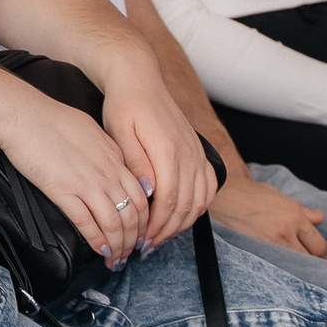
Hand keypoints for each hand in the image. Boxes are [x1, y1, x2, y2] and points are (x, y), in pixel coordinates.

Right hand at [0, 98, 144, 268]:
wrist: (24, 115)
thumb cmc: (50, 118)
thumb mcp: (90, 129)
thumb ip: (105, 150)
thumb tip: (110, 164)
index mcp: (115, 157)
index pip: (141, 196)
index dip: (144, 220)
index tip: (139, 233)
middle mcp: (107, 172)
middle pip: (133, 215)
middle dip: (134, 240)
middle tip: (129, 254)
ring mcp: (87, 183)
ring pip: (114, 223)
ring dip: (118, 246)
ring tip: (115, 260)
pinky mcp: (64, 191)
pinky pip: (87, 223)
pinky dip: (97, 241)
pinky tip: (99, 250)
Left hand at [98, 80, 214, 250]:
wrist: (140, 81)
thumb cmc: (125, 106)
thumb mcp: (119, 132)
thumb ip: (135, 163)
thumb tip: (147, 192)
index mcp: (169, 151)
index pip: (170, 200)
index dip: (157, 225)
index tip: (141, 239)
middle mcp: (189, 154)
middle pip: (186, 205)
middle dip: (167, 231)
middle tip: (147, 246)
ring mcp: (197, 153)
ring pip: (199, 200)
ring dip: (182, 223)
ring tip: (161, 236)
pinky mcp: (198, 153)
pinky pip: (208, 187)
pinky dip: (198, 207)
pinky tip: (181, 216)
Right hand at [208, 175, 326, 257]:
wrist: (224, 194)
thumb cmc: (251, 194)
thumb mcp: (280, 197)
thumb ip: (303, 210)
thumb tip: (320, 218)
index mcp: (295, 216)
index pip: (319, 245)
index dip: (321, 255)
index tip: (318, 257)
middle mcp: (286, 230)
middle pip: (311, 258)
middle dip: (312, 262)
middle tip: (308, 264)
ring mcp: (271, 241)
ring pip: (294, 264)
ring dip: (296, 267)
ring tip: (292, 266)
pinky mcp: (256, 249)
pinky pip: (276, 265)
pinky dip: (279, 267)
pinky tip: (277, 266)